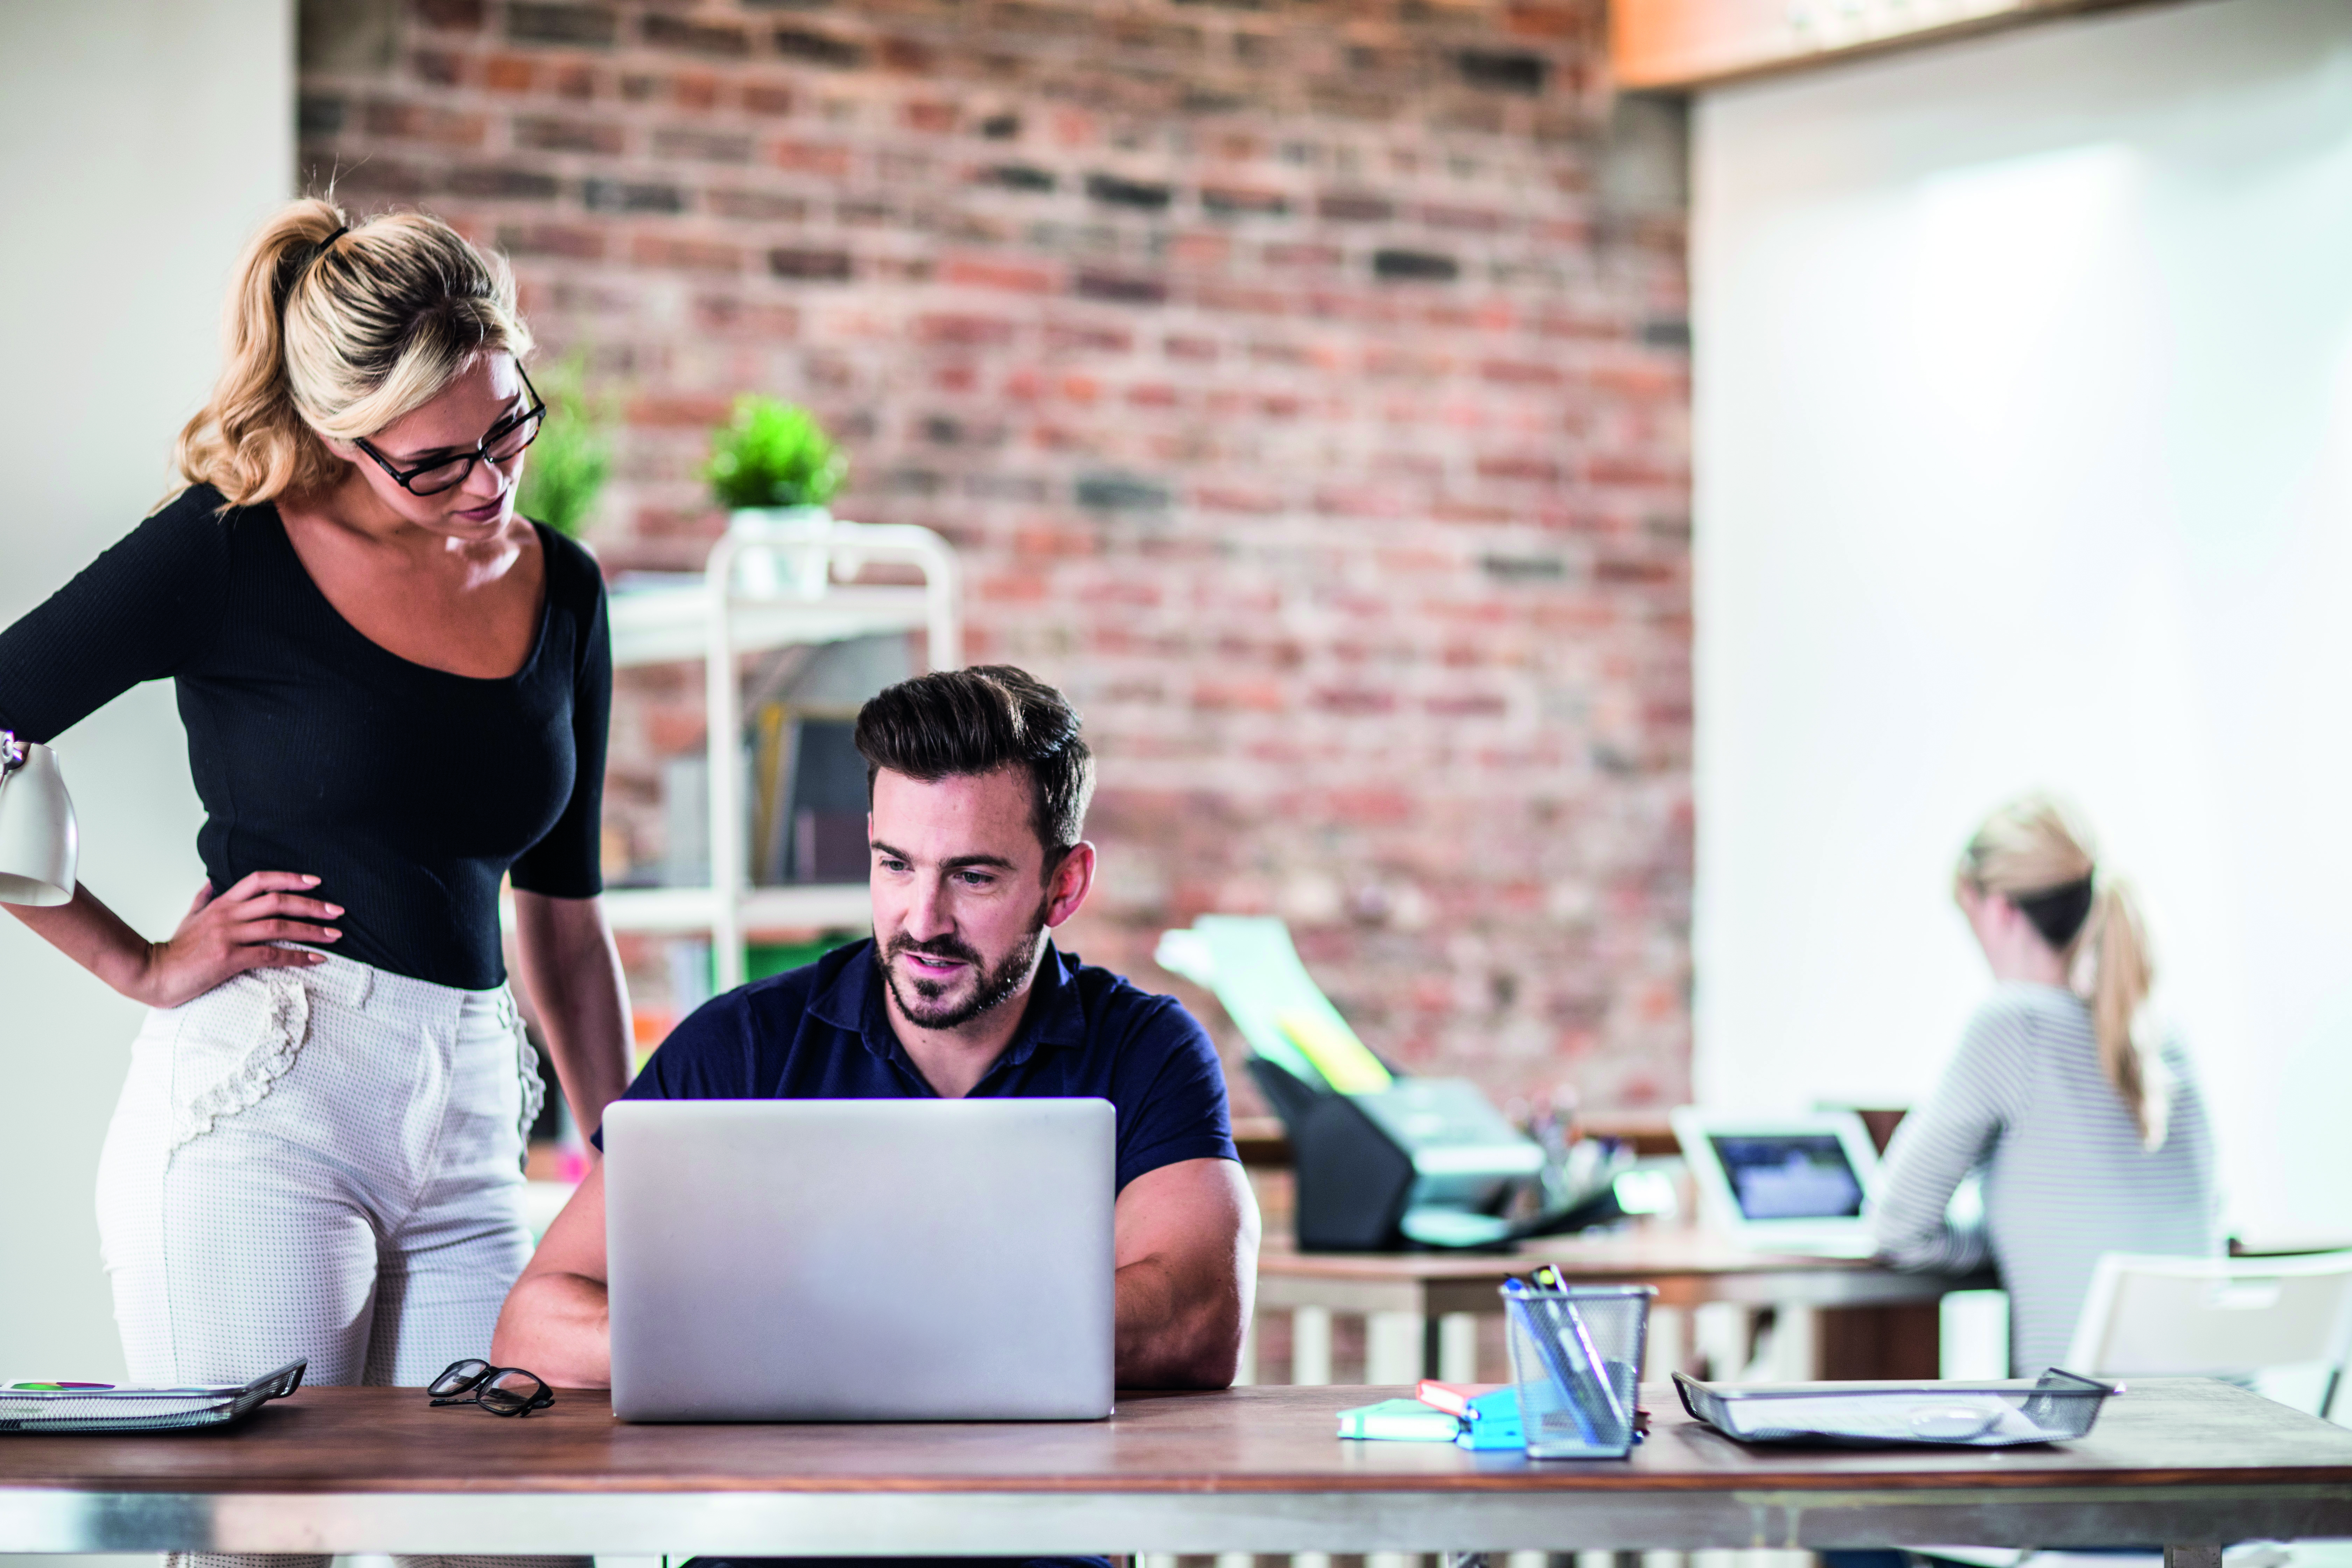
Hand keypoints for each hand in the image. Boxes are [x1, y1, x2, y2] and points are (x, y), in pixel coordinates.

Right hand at [132, 873, 344, 1008]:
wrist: (152, 973)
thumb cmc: (175, 949)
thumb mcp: (188, 917)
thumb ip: (202, 898)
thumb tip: (209, 882)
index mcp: (221, 903)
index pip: (259, 880)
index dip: (289, 878)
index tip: (315, 881)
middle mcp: (228, 915)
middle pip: (277, 901)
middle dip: (311, 905)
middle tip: (338, 911)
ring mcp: (228, 936)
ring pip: (278, 927)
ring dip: (311, 931)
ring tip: (336, 935)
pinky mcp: (229, 958)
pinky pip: (271, 955)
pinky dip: (297, 957)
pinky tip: (316, 959)